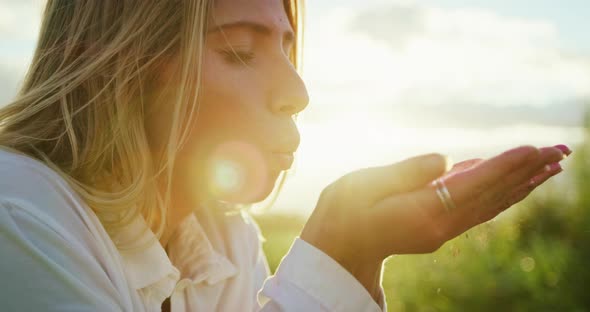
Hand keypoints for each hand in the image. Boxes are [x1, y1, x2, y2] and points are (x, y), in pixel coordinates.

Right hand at [300, 144, 569, 296]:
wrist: (338, 249)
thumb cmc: (343, 213)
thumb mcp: (364, 185)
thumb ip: (407, 172)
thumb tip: (448, 159)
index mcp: (421, 213)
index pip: (471, 186)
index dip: (502, 166)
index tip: (532, 149)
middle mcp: (440, 226)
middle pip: (492, 196)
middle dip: (526, 172)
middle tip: (560, 151)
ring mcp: (442, 231)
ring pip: (491, 204)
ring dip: (523, 184)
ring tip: (551, 165)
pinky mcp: (439, 229)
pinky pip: (478, 209)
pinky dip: (502, 193)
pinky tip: (513, 180)